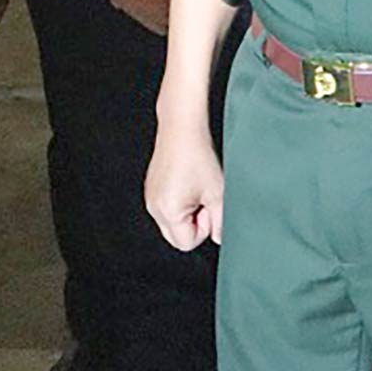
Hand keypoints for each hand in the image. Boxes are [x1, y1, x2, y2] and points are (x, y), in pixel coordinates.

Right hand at [145, 119, 224, 250]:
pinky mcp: (151, 187)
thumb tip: (220, 236)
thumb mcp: (217, 193)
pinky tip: (187, 181)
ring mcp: (150, 196)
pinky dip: (179, 200)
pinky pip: (166, 206)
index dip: (203, 228)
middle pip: (176, 236)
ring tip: (196, 187)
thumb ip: (221, 222)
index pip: (186, 243)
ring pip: (172, 221)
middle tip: (203, 199)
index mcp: (168, 211)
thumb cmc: (198, 155)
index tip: (208, 207)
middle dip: (194, 223)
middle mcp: (154, 206)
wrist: (182, 128)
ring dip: (187, 211)